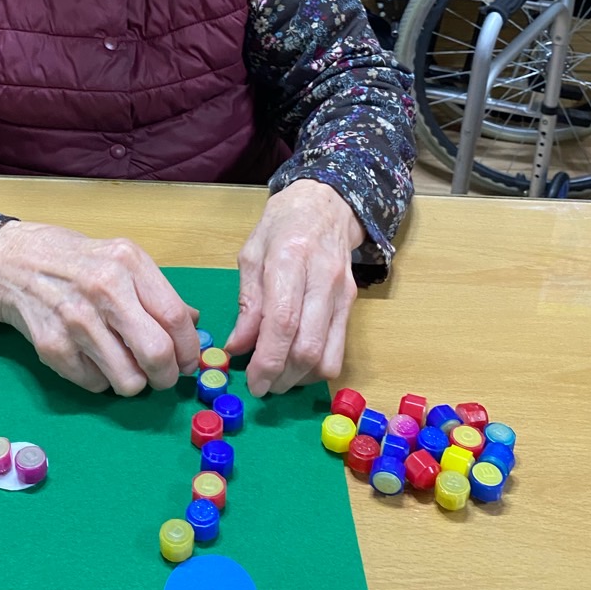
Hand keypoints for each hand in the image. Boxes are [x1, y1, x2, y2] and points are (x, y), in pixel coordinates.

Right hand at [0, 221, 199, 394]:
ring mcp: (74, 318)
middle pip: (156, 354)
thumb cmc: (69, 259)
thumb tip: (194, 326)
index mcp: (128, 262)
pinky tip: (90, 358)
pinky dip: (99, 380)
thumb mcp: (118, 258)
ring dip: (133, 382)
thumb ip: (157, 291)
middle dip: (167, 376)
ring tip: (124, 367)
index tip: (188, 362)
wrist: (5, 260)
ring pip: (128, 380)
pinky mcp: (50, 345)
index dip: (189, 349)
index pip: (176, 317)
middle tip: (162, 377)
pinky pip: (94, 384)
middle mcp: (104, 288)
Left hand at [225, 180, 364, 396]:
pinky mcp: (352, 304)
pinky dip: (317, 368)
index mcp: (290, 260)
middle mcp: (322, 279)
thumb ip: (247, 303)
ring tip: (277, 378)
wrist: (326, 204)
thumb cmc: (282, 226)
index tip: (252, 382)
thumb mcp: (252, 254)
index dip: (267, 361)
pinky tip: (298, 365)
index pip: (283, 323)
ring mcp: (342, 293)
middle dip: (282, 377)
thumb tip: (238, 347)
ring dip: (300, 378)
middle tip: (261, 385)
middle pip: (308, 347)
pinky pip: (339, 350)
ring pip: (328, 356)